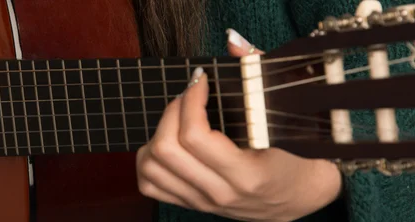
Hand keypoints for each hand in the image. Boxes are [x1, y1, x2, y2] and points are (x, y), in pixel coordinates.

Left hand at [135, 29, 341, 220]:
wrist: (298, 196)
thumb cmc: (296, 157)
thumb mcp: (288, 119)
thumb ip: (259, 75)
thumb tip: (233, 43)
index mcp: (246, 174)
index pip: (195, 137)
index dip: (190, 100)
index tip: (200, 81)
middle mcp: (220, 192)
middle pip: (165, 150)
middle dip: (171, 112)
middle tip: (188, 97)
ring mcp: (203, 201)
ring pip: (151, 168)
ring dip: (156, 135)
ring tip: (177, 118)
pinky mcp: (191, 204)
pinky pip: (149, 185)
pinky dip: (149, 160)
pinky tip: (168, 142)